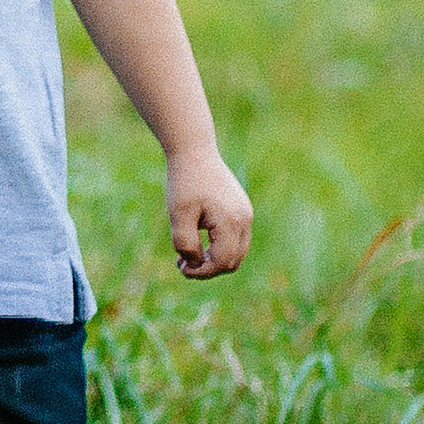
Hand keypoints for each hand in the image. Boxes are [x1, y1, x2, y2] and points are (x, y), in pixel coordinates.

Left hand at [167, 148, 252, 278]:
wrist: (194, 151)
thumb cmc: (184, 182)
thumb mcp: (178, 215)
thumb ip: (186, 243)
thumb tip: (195, 264)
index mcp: (231, 222)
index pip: (222, 262)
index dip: (202, 272)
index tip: (180, 268)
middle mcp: (244, 220)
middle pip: (233, 261)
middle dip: (208, 268)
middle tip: (182, 263)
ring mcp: (246, 214)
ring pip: (236, 252)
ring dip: (214, 258)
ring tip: (187, 254)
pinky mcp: (241, 209)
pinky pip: (235, 238)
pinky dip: (220, 246)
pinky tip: (197, 239)